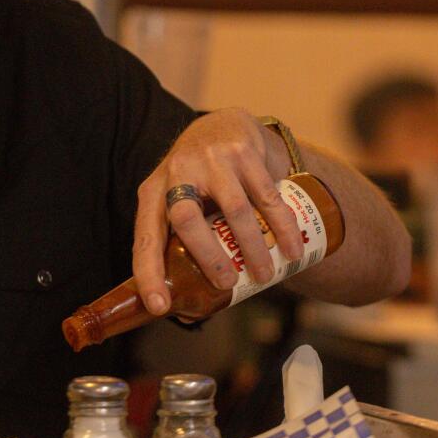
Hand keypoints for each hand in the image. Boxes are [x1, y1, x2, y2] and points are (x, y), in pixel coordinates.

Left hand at [132, 110, 304, 314]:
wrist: (223, 126)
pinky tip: (292, 247)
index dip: (148, 273)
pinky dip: (282, 226)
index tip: (160, 306)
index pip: (145, 237)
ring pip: (234, 209)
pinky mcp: (243, 151)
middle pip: (187, 218)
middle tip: (229, 283)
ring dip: (253, 247)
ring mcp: (211, 159)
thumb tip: (185, 311)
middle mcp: (178, 171)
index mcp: (153, 193)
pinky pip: (266, 195)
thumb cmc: (196, 181)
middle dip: (209, 257)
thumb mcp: (176, 203)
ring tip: (265, 275)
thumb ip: (180, 246)